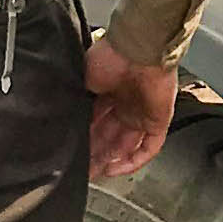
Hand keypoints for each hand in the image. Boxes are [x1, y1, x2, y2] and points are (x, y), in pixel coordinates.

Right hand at [84, 38, 181, 179]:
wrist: (138, 48)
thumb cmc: (112, 56)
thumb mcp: (84, 80)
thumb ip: (78, 99)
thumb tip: (64, 114)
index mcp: (108, 92)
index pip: (95, 123)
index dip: (84, 139)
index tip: (71, 152)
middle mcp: (126, 105)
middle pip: (110, 138)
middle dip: (95, 155)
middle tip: (81, 169)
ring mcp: (143, 114)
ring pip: (127, 146)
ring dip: (111, 161)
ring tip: (94, 173)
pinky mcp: (158, 121)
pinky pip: (148, 148)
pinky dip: (133, 162)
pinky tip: (115, 169)